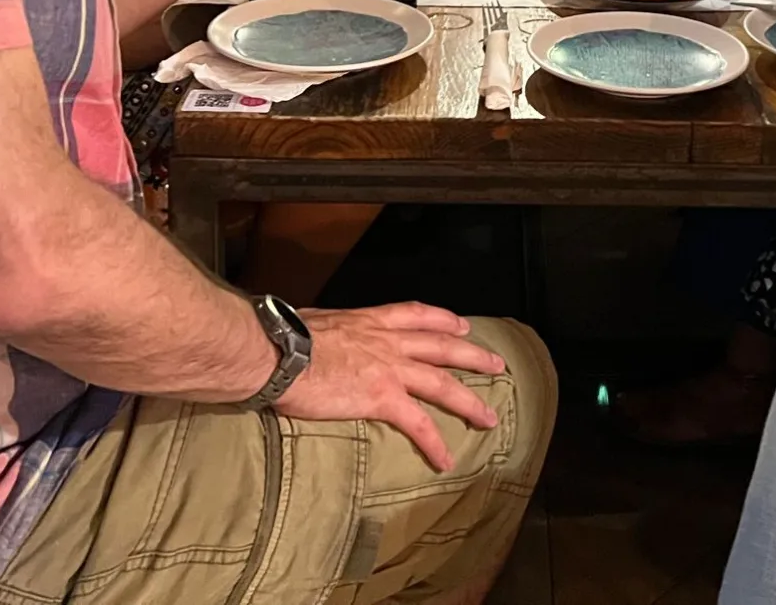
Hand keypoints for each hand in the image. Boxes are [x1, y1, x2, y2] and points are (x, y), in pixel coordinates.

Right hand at [274, 302, 506, 470]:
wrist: (279, 353)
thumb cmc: (285, 336)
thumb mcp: (315, 322)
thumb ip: (328, 331)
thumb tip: (316, 337)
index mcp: (369, 321)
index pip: (415, 315)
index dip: (442, 320)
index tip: (461, 326)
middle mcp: (387, 341)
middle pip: (441, 346)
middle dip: (472, 355)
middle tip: (496, 363)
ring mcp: (389, 369)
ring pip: (441, 383)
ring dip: (469, 401)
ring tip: (489, 418)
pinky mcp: (382, 399)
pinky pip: (417, 423)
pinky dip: (434, 442)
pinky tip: (446, 460)